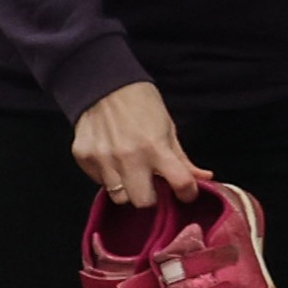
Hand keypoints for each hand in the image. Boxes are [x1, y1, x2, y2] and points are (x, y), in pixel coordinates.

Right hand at [72, 82, 198, 206]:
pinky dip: (109, 177)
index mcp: (156, 147)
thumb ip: (182, 158)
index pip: (180, 183)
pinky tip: (113, 162)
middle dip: (151, 197)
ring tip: (130, 172)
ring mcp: (104, 159)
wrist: (104, 85)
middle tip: (152, 185)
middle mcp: (129, 157)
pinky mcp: (84, 158)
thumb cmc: (141, 105)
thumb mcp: (168, 127)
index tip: (186, 193)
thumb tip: (203, 178)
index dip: (188, 193)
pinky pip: (99, 182)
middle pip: (143, 202)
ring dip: (128, 189)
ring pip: (119, 197)